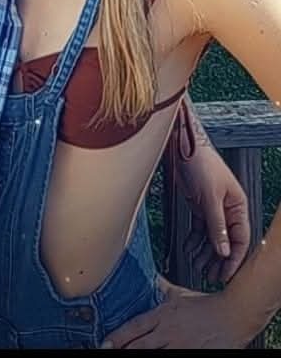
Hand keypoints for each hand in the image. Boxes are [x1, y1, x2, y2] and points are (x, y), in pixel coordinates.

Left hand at [101, 277, 250, 348]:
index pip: (135, 327)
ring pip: (153, 355)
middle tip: (108, 352)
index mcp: (163, 315)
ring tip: (124, 357)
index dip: (118, 337)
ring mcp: (180, 346)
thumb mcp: (179, 294)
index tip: (105, 343)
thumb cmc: (206, 305)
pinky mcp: (191, 355)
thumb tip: (150, 278)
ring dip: (138, 355)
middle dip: (124, 350)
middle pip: (139, 346)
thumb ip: (162, 289)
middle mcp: (168, 332)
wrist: (233, 315)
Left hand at [175, 139, 249, 283]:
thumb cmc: (200, 164)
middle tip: (210, 276)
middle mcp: (228, 209)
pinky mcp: (199, 206)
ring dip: (205, 252)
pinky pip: (200, 229)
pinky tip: (189, 250)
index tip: (225, 275)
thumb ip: (216, 225)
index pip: (240, 239)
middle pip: (226, 241)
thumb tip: (223, 251)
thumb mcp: (210, 197)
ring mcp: (213, 208)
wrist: (182, 145)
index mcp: (237, 206)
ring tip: (197, 266)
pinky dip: (194, 240)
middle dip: (218, 260)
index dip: (234, 259)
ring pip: (212, 237)